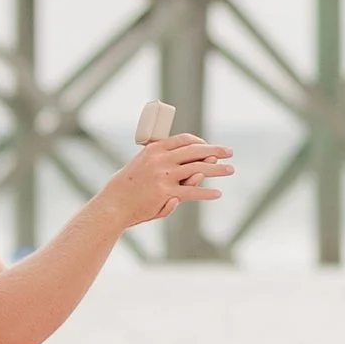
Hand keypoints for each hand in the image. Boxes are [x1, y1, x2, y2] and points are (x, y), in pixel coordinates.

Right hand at [108, 131, 233, 227]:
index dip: (199, 142)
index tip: (209, 146)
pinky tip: (217, 193)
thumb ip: (161, 162)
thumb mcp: (141, 164)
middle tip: (229, 152)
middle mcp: (161, 159)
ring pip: (198, 169)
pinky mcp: (166, 193)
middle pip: (195, 151)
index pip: (183, 140)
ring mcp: (164, 176)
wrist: (114, 203)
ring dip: (217, 169)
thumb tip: (190, 169)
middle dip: (215, 150)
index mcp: (154, 149)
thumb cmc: (127, 186)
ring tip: (230, 170)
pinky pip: (192, 192)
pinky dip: (206, 192)